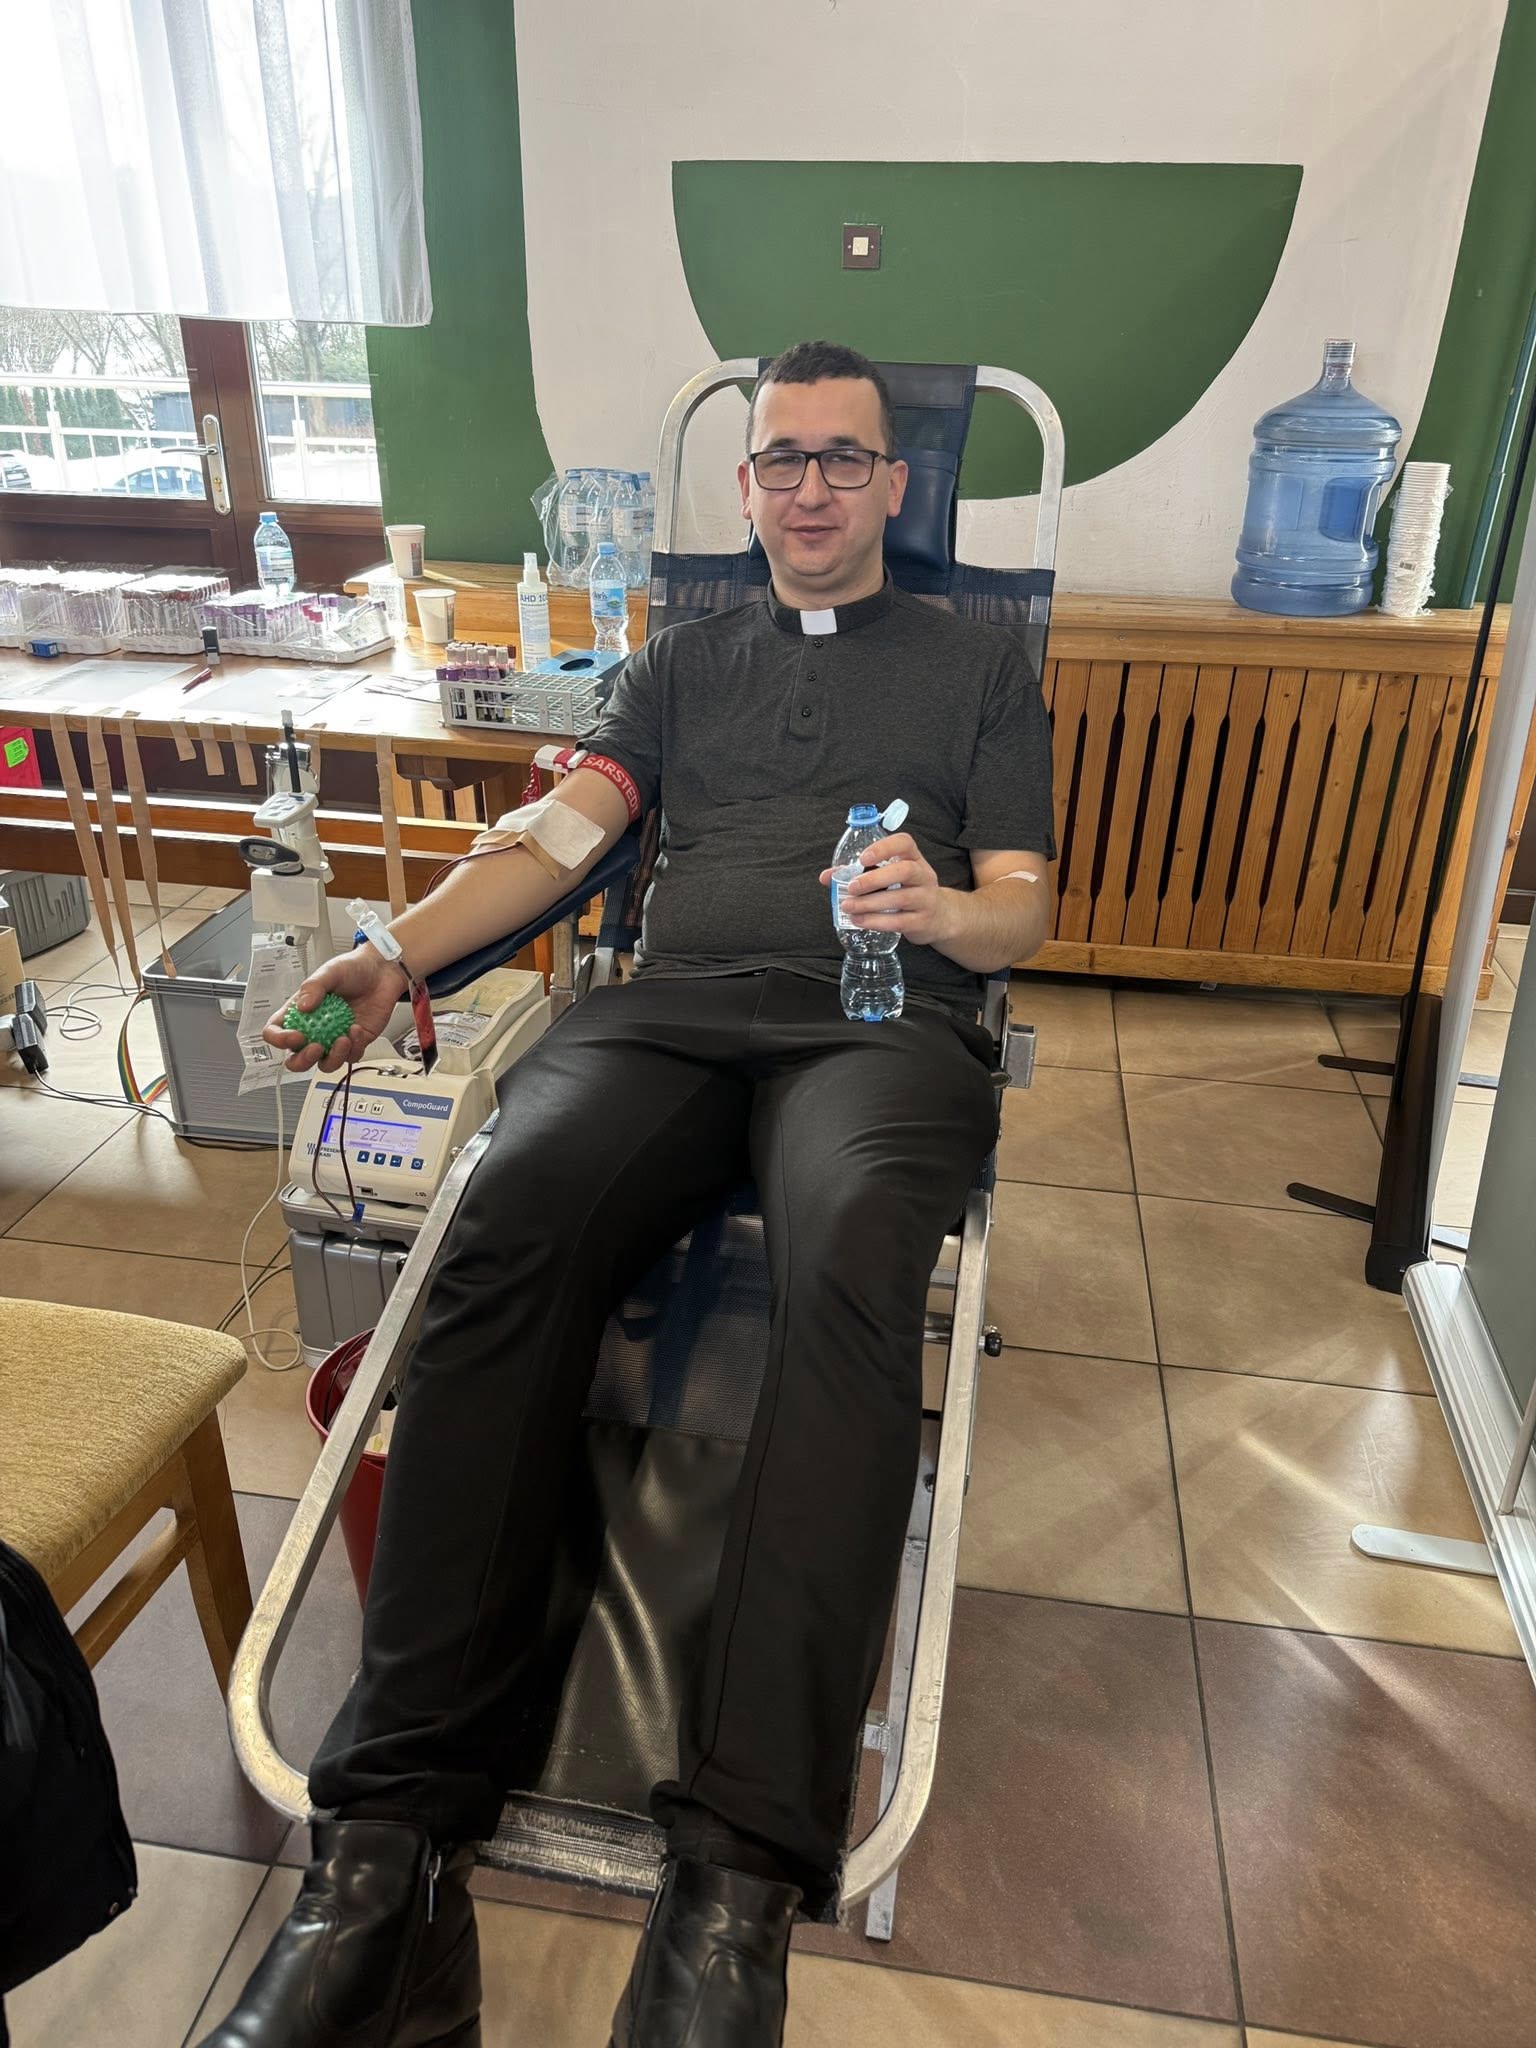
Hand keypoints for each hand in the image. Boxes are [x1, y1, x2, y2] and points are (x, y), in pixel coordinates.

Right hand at [262, 946, 408, 1074]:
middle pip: (296, 1058)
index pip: (276, 1031)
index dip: (279, 1039)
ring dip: (333, 1058)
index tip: (295, 1036)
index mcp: (299, 1012)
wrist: (382, 972)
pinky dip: (354, 1048)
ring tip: (343, 1039)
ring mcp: (333, 1038)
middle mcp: (313, 1029)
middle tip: (316, 1047)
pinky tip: (357, 1029)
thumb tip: (302, 1006)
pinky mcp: (355, 1043)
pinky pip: (351, 1056)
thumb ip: (314, 986)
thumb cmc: (353, 968)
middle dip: (303, 1060)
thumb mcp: (330, 971)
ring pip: (325, 1064)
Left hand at [817, 832, 955, 946]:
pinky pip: (899, 921)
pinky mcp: (922, 921)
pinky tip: (859, 920)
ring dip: (869, 903)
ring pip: (900, 898)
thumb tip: (826, 877)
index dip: (883, 848)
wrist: (939, 917)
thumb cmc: (907, 890)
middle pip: (904, 871)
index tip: (862, 858)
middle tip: (852, 887)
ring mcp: (925, 899)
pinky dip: (876, 921)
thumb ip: (859, 874)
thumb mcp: (891, 877)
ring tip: (848, 906)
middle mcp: (923, 876)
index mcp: (914, 858)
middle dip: (874, 879)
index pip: (905, 843)